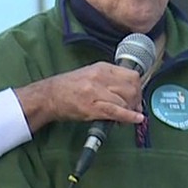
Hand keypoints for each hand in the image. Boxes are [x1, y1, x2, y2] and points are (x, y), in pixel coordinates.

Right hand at [16, 63, 143, 132]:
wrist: (49, 96)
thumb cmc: (69, 87)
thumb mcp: (91, 74)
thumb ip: (109, 79)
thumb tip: (128, 90)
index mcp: (102, 68)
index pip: (131, 75)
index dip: (138, 88)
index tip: (137, 96)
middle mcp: (101, 77)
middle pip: (131, 88)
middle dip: (137, 101)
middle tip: (134, 109)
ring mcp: (96, 92)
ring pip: (125, 101)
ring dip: (131, 111)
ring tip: (126, 117)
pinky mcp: (92, 107)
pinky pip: (117, 112)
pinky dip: (129, 117)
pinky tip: (137, 119)